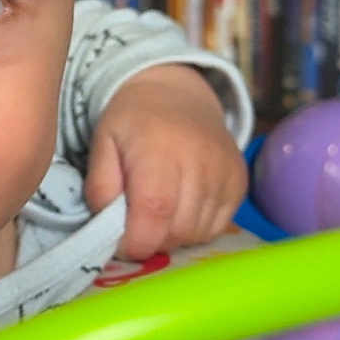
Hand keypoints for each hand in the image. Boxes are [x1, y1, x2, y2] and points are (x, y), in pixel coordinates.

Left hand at [83, 64, 247, 260]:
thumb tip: (109, 227)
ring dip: (173, 236)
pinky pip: (217, 228)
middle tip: (135, 224)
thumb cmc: (132, 122)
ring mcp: (225, 173)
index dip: (136, 240)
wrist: (176, 95)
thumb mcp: (102, 144)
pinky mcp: (240, 183)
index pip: (154, 212)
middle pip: (177, 230)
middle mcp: (199, 162)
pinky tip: (180, 208)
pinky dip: (195, 229)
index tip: (120, 243)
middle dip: (151, 240)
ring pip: (197, 233)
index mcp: (158, 150)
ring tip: (157, 213)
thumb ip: (100, 187)